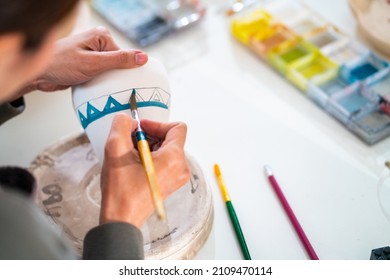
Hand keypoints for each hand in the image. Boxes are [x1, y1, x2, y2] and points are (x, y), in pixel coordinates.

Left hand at [17, 27, 147, 94]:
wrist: (37, 73)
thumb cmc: (60, 64)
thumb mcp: (94, 63)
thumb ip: (119, 60)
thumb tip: (143, 57)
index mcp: (102, 36)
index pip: (124, 56)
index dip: (125, 71)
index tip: (124, 84)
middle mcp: (97, 43)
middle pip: (119, 64)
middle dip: (115, 77)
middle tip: (109, 87)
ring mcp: (92, 54)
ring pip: (110, 71)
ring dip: (107, 81)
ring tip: (101, 88)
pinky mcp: (87, 64)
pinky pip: (101, 75)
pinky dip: (100, 83)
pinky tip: (96, 88)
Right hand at [99, 114, 189, 227]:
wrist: (121, 219)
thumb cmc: (121, 190)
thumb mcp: (115, 149)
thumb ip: (122, 126)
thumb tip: (128, 120)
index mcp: (174, 158)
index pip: (177, 127)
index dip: (157, 124)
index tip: (140, 129)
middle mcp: (181, 167)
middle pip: (171, 138)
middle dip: (149, 136)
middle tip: (131, 142)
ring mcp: (177, 177)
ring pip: (166, 150)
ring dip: (148, 147)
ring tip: (130, 156)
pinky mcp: (170, 183)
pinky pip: (164, 161)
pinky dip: (150, 158)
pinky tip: (133, 165)